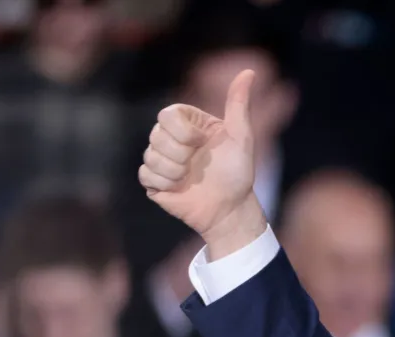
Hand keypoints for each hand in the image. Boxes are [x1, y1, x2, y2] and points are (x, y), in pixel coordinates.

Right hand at [139, 70, 266, 257]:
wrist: (229, 208)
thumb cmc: (238, 171)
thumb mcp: (241, 136)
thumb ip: (239, 103)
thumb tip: (249, 71)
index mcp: (188, 123)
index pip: (167, 114)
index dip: (183, 131)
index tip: (203, 143)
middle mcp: (172, 138)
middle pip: (156, 135)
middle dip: (181, 154)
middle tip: (198, 164)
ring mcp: (161, 159)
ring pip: (150, 156)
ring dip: (175, 171)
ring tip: (190, 178)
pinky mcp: (153, 180)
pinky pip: (145, 174)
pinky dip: (165, 183)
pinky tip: (179, 188)